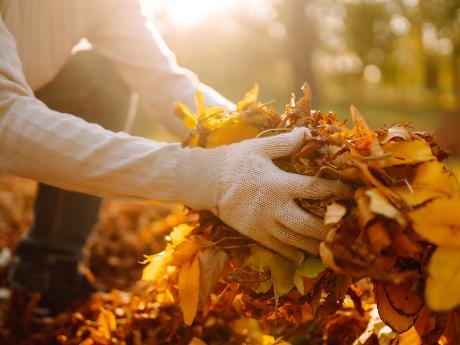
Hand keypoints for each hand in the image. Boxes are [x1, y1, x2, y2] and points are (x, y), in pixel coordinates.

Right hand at [177, 128, 351, 261]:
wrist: (206, 181)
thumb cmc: (235, 161)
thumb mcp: (259, 147)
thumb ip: (285, 143)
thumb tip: (308, 132)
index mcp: (278, 184)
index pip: (314, 189)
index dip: (335, 191)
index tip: (350, 192)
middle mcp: (274, 208)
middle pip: (309, 224)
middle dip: (329, 228)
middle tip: (346, 228)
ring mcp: (264, 224)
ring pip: (296, 241)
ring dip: (315, 244)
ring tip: (331, 245)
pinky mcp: (255, 234)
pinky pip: (278, 248)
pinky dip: (293, 253)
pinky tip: (304, 255)